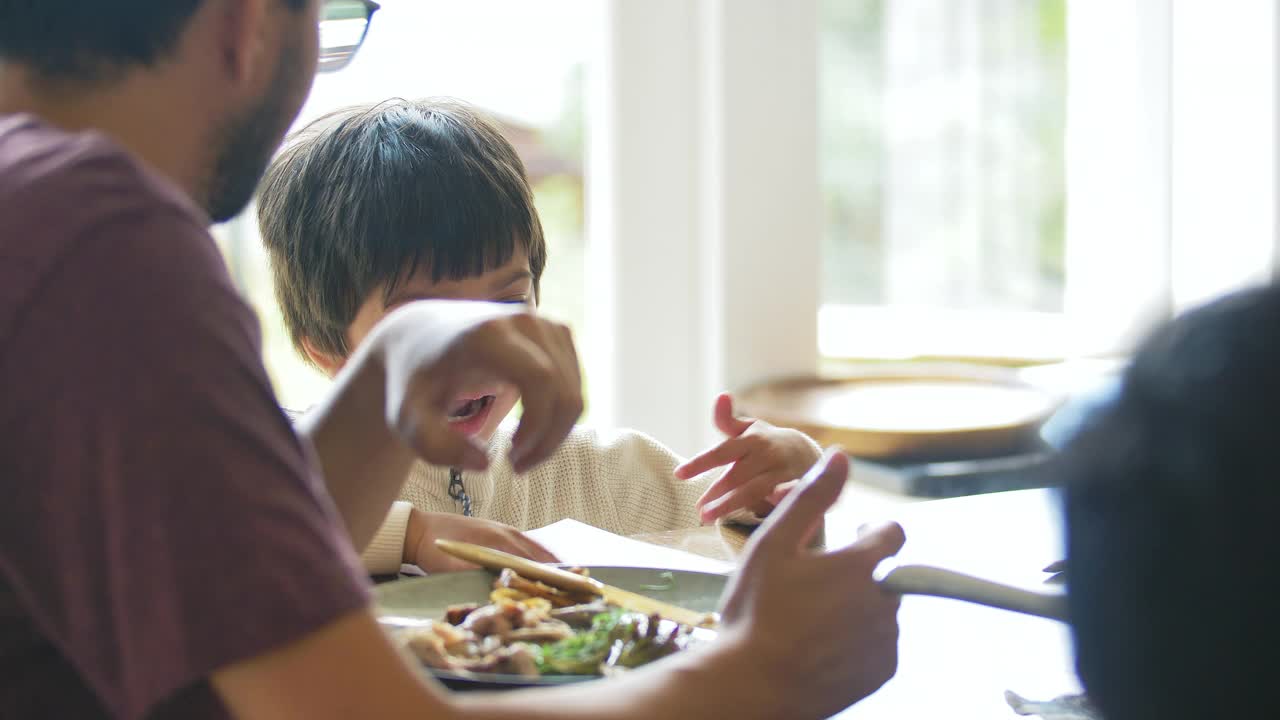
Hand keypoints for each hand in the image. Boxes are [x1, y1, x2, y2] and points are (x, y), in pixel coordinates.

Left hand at [372, 301, 582, 473]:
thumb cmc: (414, 381)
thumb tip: (485, 463)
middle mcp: (523, 321)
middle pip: (562, 389)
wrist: (418, 335)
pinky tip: (531, 429)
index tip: (510, 459)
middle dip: (548, 438)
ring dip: (556, 431)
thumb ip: (436, 447)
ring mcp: (544, 323)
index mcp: (488, 334)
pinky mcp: (555, 331)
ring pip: (574, 389)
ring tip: (521, 452)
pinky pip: (574, 381)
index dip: (537, 426)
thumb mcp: (407, 419)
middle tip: (517, 466)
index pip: (540, 379)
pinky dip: (560, 414)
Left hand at [403, 508, 557, 572]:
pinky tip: (545, 560)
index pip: (531, 559)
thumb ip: (478, 572)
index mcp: (497, 541)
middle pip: (538, 552)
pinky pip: (526, 542)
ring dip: (551, 559)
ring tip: (569, 573)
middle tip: (579, 581)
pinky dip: (539, 552)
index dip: (550, 573)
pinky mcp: (497, 530)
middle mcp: (504, 532)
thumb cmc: (436, 550)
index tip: (568, 583)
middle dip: (558, 567)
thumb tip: (501, 583)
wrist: (419, 530)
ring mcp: (502, 529)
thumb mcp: (454, 566)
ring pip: (534, 545)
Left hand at [674, 393, 821, 522]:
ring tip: (709, 517)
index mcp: (752, 440)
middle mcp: (767, 454)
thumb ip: (727, 420)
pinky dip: (785, 496)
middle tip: (697, 509)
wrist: (812, 454)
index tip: (678, 474)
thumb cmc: (769, 443)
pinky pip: (791, 493)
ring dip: (732, 503)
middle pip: (736, 475)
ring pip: (756, 489)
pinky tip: (774, 503)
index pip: (722, 452)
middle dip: (715, 492)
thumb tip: (720, 396)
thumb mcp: (750, 429)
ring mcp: (783, 471)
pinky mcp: (800, 486)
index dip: (700, 463)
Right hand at [714, 449, 904, 718]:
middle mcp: (883, 603)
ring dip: (857, 608)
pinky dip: (858, 642)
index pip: (892, 532)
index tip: (852, 536)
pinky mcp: (880, 673)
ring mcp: (884, 641)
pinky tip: (821, 645)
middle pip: (884, 575)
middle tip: (814, 586)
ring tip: (812, 620)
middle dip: (858, 574)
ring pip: (880, 611)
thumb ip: (811, 496)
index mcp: (861, 566)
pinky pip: (878, 647)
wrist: (751, 687)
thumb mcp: (773, 544)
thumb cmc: (755, 612)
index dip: (872, 530)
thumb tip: (841, 455)